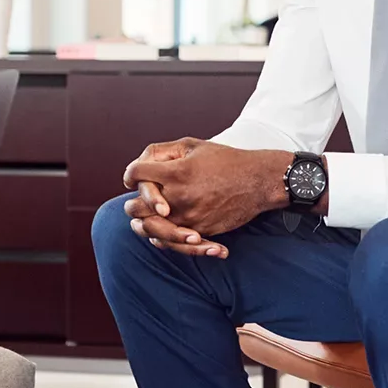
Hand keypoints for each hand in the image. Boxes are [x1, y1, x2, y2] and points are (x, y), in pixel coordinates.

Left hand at [120, 139, 224, 257]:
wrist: (257, 181)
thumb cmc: (225, 160)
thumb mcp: (192, 146)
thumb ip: (162, 153)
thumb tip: (140, 165)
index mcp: (175, 172)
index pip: (136, 174)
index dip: (130, 175)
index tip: (131, 178)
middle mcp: (179, 196)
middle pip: (136, 207)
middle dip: (132, 203)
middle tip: (133, 201)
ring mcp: (189, 217)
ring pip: (151, 229)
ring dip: (142, 225)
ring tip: (138, 222)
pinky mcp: (200, 231)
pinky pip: (172, 242)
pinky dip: (162, 239)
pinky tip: (158, 234)